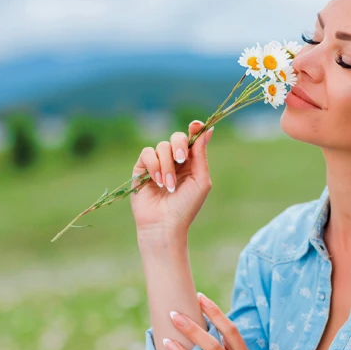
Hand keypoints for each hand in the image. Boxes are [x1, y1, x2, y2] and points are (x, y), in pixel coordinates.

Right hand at [130, 120, 215, 234]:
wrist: (165, 224)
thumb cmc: (186, 206)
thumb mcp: (200, 180)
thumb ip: (201, 155)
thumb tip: (208, 129)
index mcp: (191, 162)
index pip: (192, 138)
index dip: (195, 128)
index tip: (196, 125)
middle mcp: (175, 161)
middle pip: (177, 137)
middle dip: (179, 145)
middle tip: (181, 160)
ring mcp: (158, 164)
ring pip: (162, 147)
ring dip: (167, 166)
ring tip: (168, 185)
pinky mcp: (141, 169)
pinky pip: (147, 153)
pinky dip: (153, 165)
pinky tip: (157, 181)